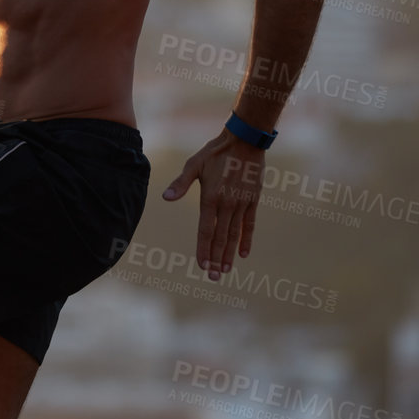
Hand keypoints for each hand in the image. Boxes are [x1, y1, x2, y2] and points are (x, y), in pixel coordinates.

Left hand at [161, 130, 263, 279]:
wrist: (244, 141)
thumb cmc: (215, 152)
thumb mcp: (194, 165)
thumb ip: (181, 184)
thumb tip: (165, 198)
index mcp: (210, 198)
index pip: (205, 231)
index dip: (203, 250)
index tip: (202, 265)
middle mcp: (227, 204)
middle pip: (220, 237)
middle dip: (216, 259)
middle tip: (213, 277)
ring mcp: (242, 203)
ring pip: (235, 234)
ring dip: (230, 253)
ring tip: (226, 270)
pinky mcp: (253, 200)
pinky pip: (250, 224)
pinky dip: (246, 239)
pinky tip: (243, 253)